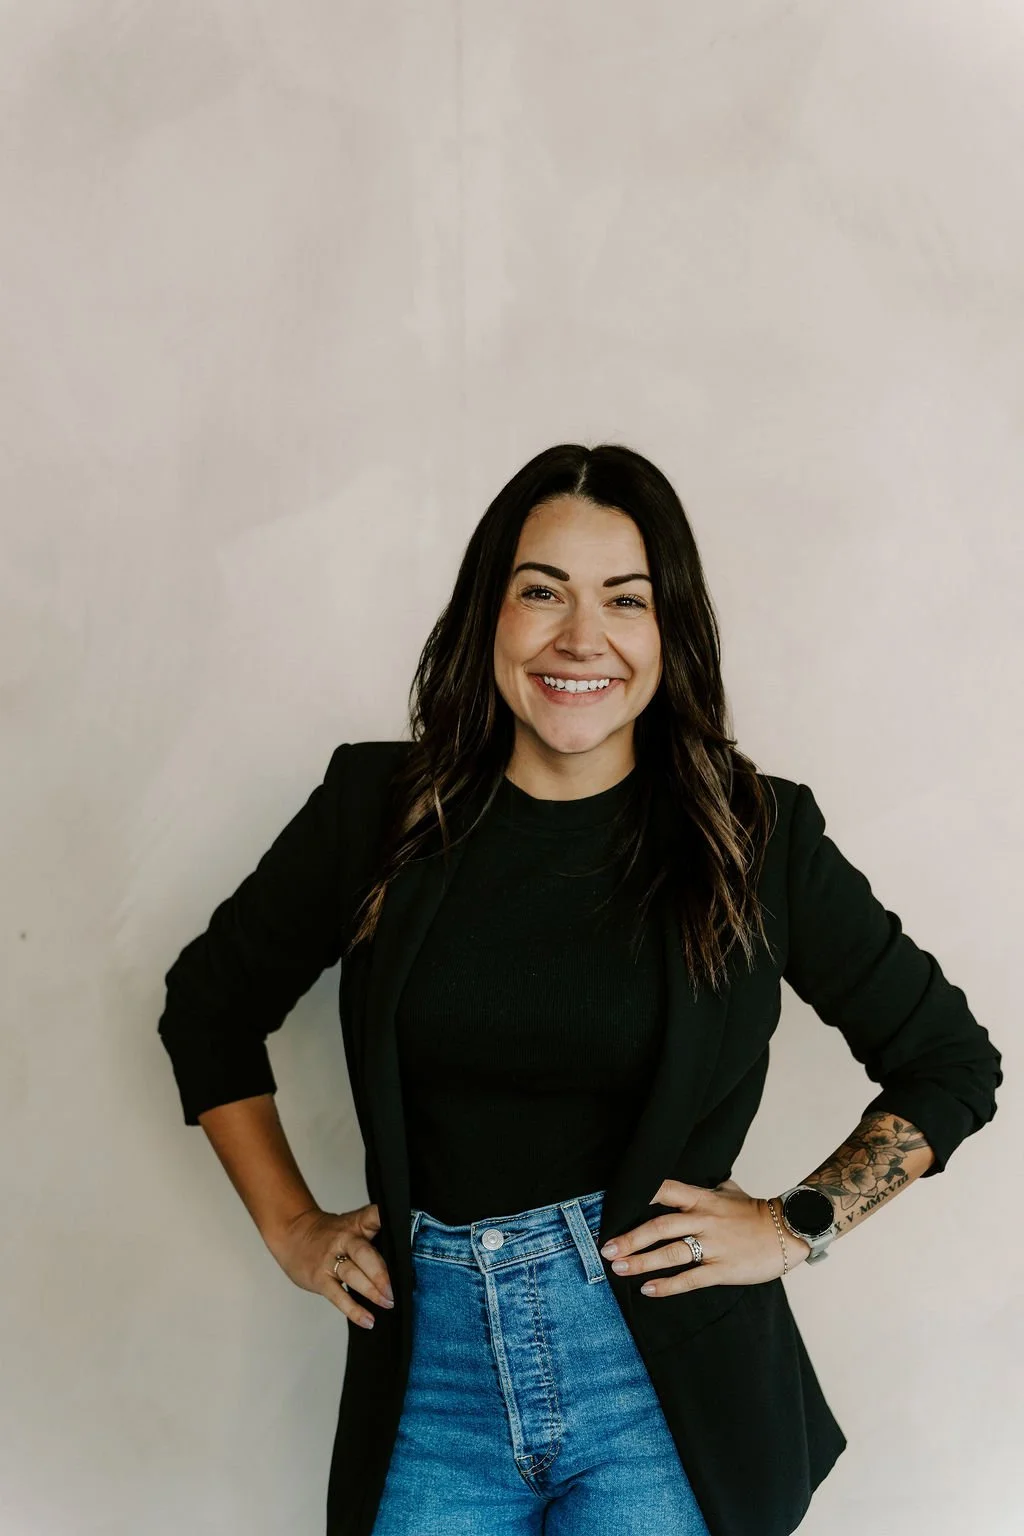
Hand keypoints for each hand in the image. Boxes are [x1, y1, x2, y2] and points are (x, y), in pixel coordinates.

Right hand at [265, 1202, 394, 1328]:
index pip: (374, 1215)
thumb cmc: (330, 1234)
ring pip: (352, 1274)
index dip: (388, 1219)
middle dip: (380, 1272)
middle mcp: (344, 1238)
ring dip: (372, 1291)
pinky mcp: (320, 1278)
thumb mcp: (352, 1225)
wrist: (292, 1234)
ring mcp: (330, 1259)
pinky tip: (368, 1320)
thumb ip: (374, 1236)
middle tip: (394, 1290)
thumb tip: (406, 1259)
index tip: (407, 1226)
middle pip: (364, 1252)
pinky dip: (354, 1310)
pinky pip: (338, 1296)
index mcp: (356, 1223)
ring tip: (387, 1303)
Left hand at [598, 1177, 809, 1294]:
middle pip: (659, 1227)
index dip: (640, 1194)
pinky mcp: (722, 1269)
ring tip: (618, 1269)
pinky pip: (689, 1278)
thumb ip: (706, 1188)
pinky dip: (666, 1286)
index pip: (665, 1189)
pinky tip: (647, 1290)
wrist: (789, 1232)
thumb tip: (684, 1185)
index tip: (615, 1204)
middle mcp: (704, 1220)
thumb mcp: (729, 1192)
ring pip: (670, 1254)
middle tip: (607, 1249)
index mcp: (702, 1199)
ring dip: (641, 1262)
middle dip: (630, 1238)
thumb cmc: (756, 1212)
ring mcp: (713, 1245)